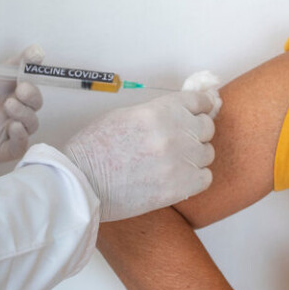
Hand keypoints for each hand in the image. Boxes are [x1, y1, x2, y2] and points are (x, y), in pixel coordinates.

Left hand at [0, 45, 44, 172]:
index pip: (17, 70)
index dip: (31, 61)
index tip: (34, 55)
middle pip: (32, 98)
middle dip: (34, 92)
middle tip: (20, 90)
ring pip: (31, 121)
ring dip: (28, 113)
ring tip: (9, 107)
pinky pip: (20, 146)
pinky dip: (23, 137)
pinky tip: (11, 129)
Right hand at [63, 90, 218, 221]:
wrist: (81, 183)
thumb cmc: (95, 148)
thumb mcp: (126, 115)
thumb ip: (158, 112)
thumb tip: (180, 113)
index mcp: (159, 111)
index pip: (199, 102)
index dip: (202, 106)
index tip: (203, 110)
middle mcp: (174, 133)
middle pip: (207, 127)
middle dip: (197, 131)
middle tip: (183, 139)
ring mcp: (179, 161)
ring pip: (207, 153)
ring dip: (195, 155)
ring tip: (176, 161)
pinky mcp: (179, 187)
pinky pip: (205, 177)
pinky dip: (196, 177)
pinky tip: (179, 177)